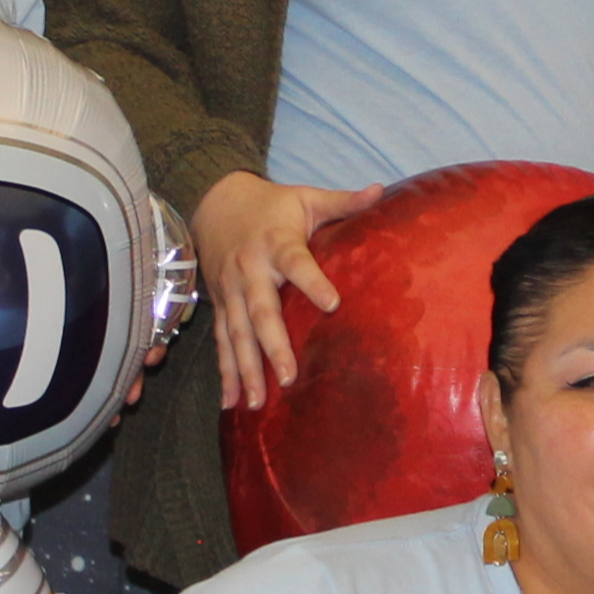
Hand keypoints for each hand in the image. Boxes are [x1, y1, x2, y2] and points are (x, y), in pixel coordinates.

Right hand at [193, 173, 383, 409]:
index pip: (296, 263)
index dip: (313, 282)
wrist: (214, 202)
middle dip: (272, 346)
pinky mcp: (220, 305)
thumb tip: (379, 190)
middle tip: (289, 378)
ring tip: (255, 403)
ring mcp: (231, 291)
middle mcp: (250, 271)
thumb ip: (342, 202)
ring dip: (245, 370)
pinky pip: (221, 342)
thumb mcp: (305, 198)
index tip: (332, 304)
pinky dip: (224, 373)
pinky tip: (230, 403)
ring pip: (236, 334)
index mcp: (276, 243)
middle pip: (260, 311)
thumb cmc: (271, 205)